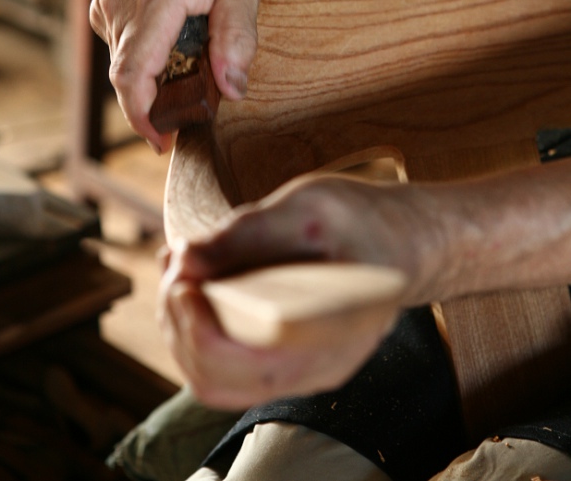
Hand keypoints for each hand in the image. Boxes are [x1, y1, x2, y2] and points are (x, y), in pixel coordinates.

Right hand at [90, 0, 260, 150]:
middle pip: (129, 75)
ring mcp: (106, 3)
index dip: (142, 115)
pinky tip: (171, 36)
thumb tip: (231, 88)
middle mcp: (120, 3)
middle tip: (194, 101)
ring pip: (125, 62)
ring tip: (190, 52)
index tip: (162, 140)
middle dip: (158, 99)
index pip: (132, 73)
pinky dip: (144, 54)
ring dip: (154, 73)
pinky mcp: (102, 5)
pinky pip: (120, 46)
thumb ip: (238, 36)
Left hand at [158, 174, 437, 408]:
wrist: (405, 241)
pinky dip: (195, 325)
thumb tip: (183, 257)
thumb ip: (245, 232)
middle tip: (177, 263)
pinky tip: (194, 280)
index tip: (184, 274)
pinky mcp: (282, 356)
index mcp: (327, 339)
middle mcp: (310, 369)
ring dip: (180, 323)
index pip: (240, 365)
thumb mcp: (308, 206)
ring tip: (182, 265)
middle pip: (213, 376)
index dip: (196, 327)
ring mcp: (296, 370)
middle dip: (178, 320)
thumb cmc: (365, 221)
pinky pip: (224, 364)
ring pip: (210, 375)